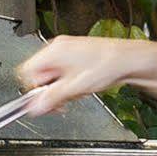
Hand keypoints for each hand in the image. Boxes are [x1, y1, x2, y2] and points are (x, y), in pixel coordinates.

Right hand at [16, 36, 138, 115]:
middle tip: (61, 102)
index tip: (42, 100)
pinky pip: (63, 72)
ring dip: (60, 89)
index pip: (27, 71)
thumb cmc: (108, 66)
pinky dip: (68, 83)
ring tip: (76, 93)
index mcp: (53, 52)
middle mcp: (58, 48)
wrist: (129, 60)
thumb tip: (34, 107)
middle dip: (49, 91)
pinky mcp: (77, 55)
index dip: (33, 88)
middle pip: (39, 74)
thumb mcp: (75, 88)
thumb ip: (52, 98)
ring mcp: (68, 50)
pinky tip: (81, 87)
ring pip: (52, 75)